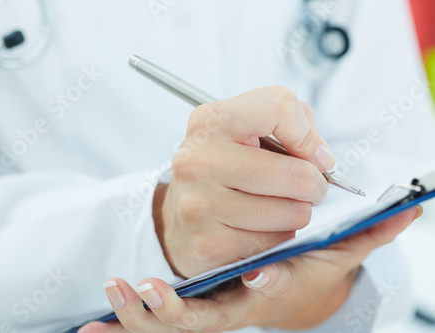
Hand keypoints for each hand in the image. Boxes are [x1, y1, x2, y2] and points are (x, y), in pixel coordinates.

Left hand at [79, 206, 421, 332]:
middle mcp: (235, 309)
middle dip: (172, 314)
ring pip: (167, 330)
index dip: (268, 284)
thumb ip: (365, 234)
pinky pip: (145, 328)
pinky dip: (119, 329)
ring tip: (115, 292)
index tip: (258, 276)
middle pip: (204, 324)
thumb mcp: (333, 253)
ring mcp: (203, 313)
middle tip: (144, 293)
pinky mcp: (177, 310)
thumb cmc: (299, 262)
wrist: (268, 277)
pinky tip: (90, 329)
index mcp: (271, 291)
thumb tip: (408, 213)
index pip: (270, 291)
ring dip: (136, 320)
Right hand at [154, 86, 337, 277]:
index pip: (280, 107)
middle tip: (308, 188)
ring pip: (293, 212)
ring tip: (278, 205)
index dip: (309, 134)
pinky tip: (260, 227)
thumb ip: (291, 127)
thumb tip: (322, 160)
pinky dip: (279, 236)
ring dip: (298, 213)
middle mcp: (199, 160)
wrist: (179, 219)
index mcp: (210, 122)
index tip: (312, 154)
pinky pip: (276, 242)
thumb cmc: (224, 170)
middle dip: (316, 185)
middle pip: (296, 174)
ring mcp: (200, 204)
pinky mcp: (209, 243)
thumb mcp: (245, 132)